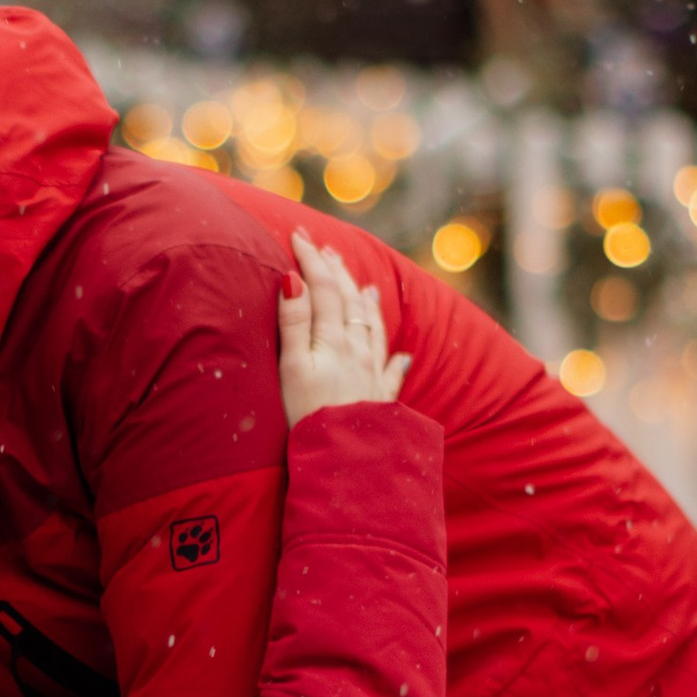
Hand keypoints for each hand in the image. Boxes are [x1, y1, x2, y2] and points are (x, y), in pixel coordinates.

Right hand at [278, 232, 410, 428]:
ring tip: (366, 285)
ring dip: (366, 303)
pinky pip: (392, 372)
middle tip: (325, 248)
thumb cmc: (309, 416)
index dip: (310, 259)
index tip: (298, 235)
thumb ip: (294, 322)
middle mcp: (358, 351)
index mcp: (334, 340)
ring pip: (373, 329)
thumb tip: (292, 278)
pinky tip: (403, 357)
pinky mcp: (381, 401)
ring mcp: (373, 375)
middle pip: (350, 301)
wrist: (347, 461)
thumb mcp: (293, 367)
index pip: (323, 288)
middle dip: (336, 272)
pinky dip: (395, 357)